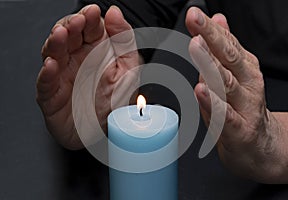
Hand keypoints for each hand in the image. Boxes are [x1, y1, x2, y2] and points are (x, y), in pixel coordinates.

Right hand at [36, 5, 140, 149]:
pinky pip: (46, 83)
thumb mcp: (129, 68)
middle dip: (71, 26)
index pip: (89, 27)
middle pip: (68, 36)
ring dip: (56, 43)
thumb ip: (124, 40)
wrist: (105, 132)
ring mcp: (62, 75)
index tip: (93, 12)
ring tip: (61, 34)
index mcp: (95, 50)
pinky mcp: (52, 95)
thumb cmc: (115, 101)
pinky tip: (52, 65)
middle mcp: (76, 59)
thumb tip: (115, 13)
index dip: (89, 18)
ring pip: (53, 53)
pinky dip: (47, 74)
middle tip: (77, 22)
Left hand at [185, 7, 285, 182]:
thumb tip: (218, 19)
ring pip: (227, 82)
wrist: (258, 145)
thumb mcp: (233, 74)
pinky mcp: (239, 128)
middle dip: (211, 37)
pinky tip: (201, 90)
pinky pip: (226, 115)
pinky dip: (213, 102)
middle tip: (195, 20)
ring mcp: (244, 106)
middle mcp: (247, 83)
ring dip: (211, 64)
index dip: (210, 28)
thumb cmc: (240, 107)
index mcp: (244, 68)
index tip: (194, 14)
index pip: (227, 43)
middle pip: (228, 57)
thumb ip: (224, 48)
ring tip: (197, 47)